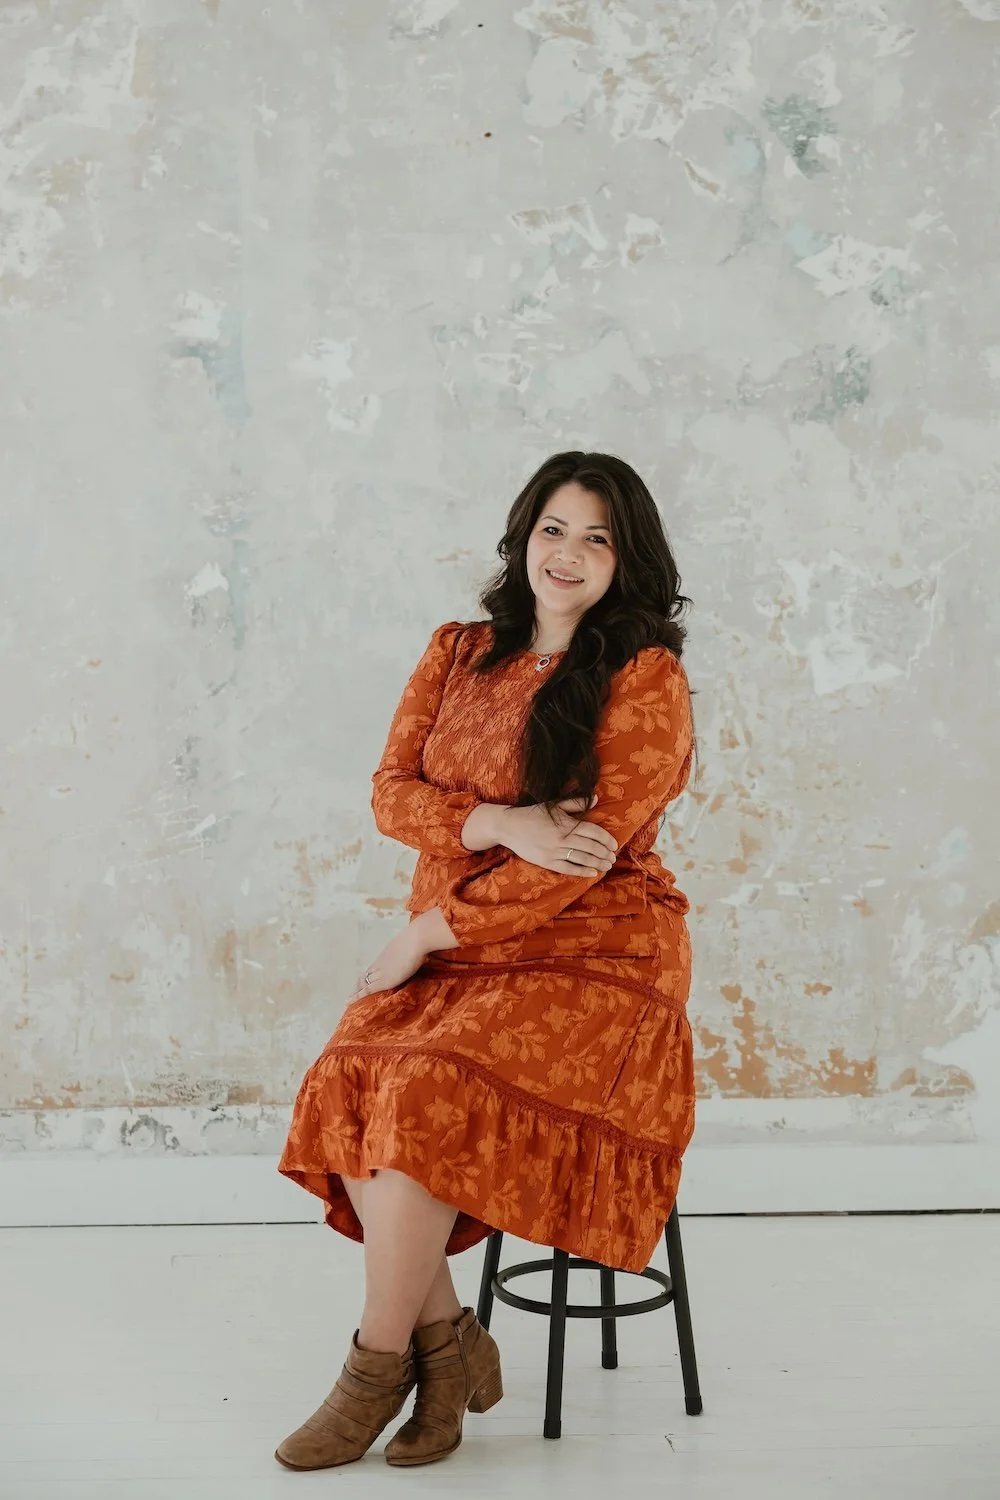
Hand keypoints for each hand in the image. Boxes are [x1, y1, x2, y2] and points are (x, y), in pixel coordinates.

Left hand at [349, 922, 426, 1000]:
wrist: (417, 940)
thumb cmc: (419, 940)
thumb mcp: (413, 946)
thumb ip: (413, 952)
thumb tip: (423, 954)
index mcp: (385, 955)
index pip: (372, 968)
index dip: (366, 977)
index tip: (361, 983)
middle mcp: (379, 963)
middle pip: (364, 976)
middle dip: (357, 986)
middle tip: (351, 994)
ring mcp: (380, 972)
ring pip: (362, 984)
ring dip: (355, 992)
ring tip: (349, 1001)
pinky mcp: (384, 981)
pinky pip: (366, 990)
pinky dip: (356, 997)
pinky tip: (349, 1002)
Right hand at [495, 795, 617, 875]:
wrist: (508, 826)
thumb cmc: (533, 814)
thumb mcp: (555, 805)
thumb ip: (576, 802)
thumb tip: (596, 799)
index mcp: (567, 823)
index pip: (594, 832)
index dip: (606, 839)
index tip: (614, 845)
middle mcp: (563, 838)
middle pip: (591, 847)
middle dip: (605, 853)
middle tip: (613, 857)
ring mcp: (555, 851)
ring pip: (583, 859)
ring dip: (598, 863)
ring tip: (607, 865)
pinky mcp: (547, 862)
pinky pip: (569, 868)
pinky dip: (582, 871)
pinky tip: (592, 873)